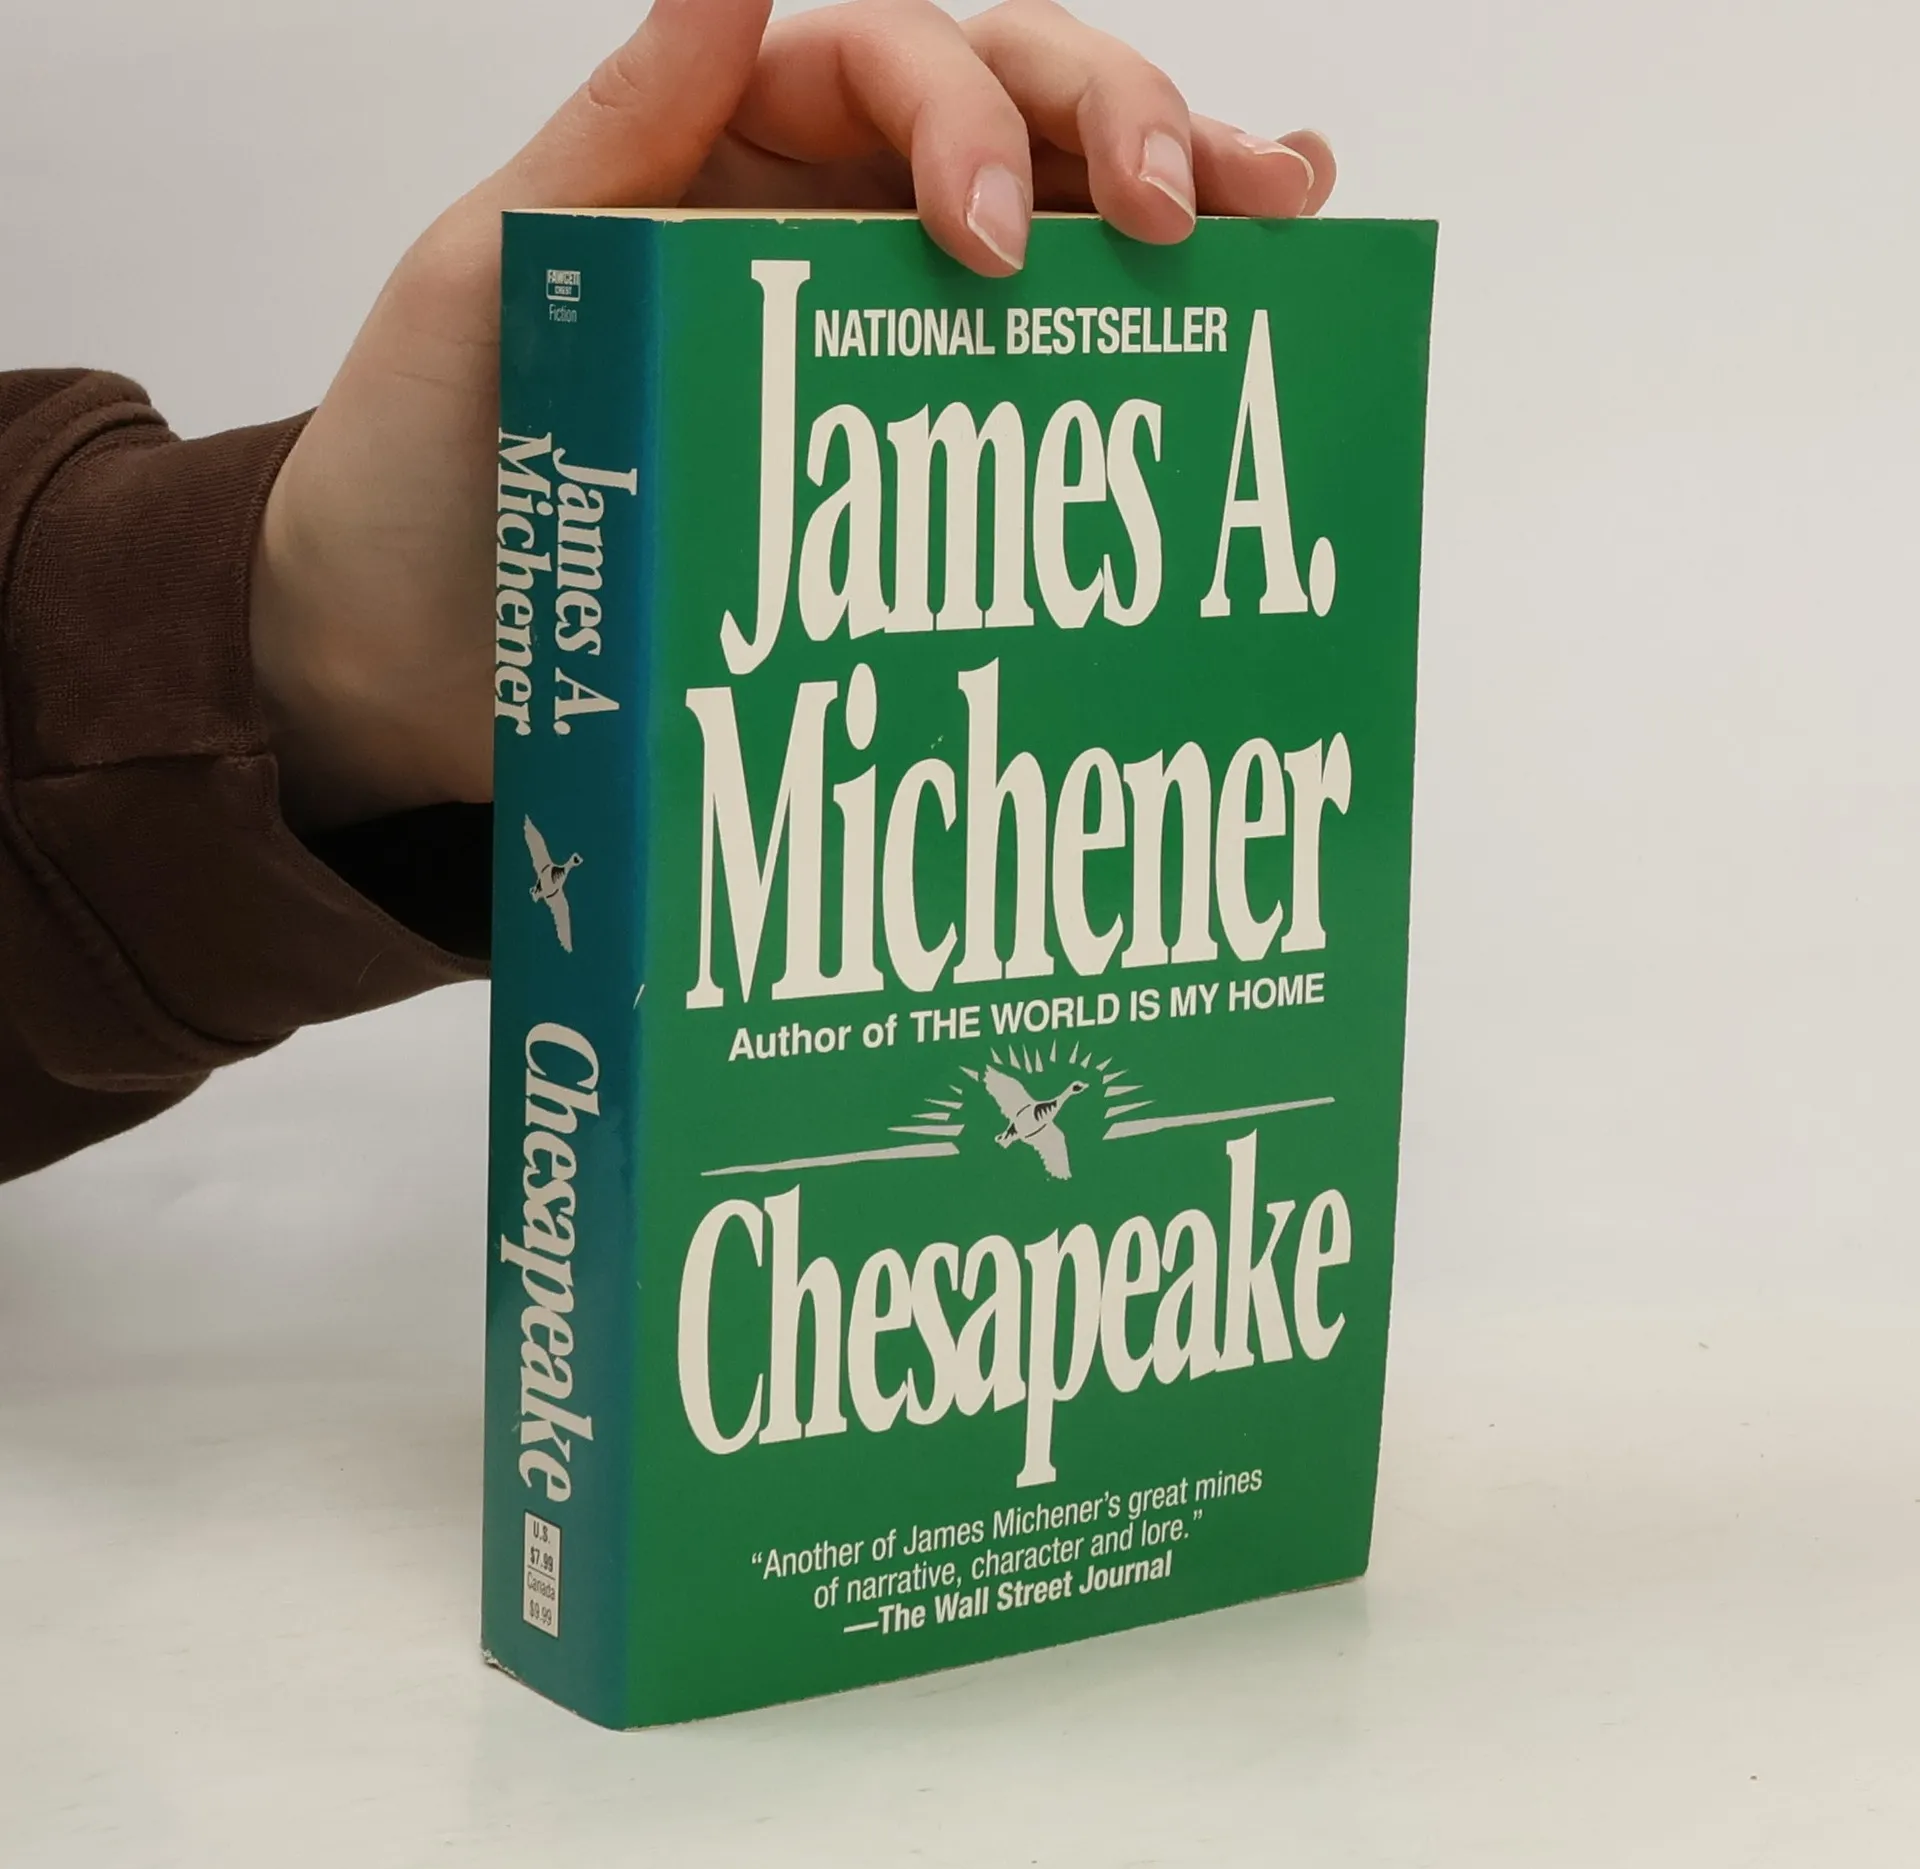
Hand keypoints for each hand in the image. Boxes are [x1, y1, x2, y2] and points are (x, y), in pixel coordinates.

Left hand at [250, 0, 1334, 831]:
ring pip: (1057, 228)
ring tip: (1287, 213)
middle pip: (1014, 119)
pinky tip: (1227, 332)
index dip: (973, 120)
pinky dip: (1134, 348)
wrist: (410, 657)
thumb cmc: (432, 461)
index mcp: (735, 154)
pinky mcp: (905, 461)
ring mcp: (879, 341)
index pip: (897, 68)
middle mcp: (828, 227)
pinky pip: (1038, 382)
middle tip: (1197, 211)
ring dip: (1180, 203)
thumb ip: (622, 129)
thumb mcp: (498, 270)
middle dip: (1121, 134)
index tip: (991, 248)